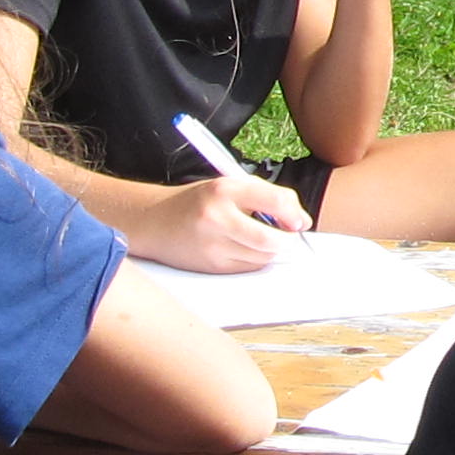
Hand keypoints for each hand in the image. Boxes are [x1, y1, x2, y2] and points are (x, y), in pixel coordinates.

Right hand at [147, 172, 309, 270]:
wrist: (152, 221)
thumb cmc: (197, 202)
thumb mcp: (227, 186)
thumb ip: (265, 197)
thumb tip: (301, 222)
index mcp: (225, 189)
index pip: (276, 201)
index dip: (294, 214)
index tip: (299, 221)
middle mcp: (218, 217)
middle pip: (273, 240)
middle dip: (286, 241)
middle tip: (286, 235)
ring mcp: (213, 245)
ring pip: (263, 257)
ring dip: (269, 251)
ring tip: (257, 238)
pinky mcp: (210, 265)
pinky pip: (248, 268)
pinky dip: (253, 260)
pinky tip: (240, 248)